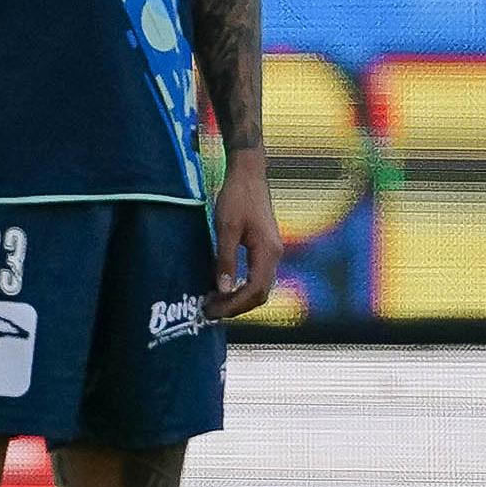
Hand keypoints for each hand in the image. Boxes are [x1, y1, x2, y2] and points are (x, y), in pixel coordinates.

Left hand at [206, 150, 282, 318]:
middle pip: (261, 293)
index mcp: (268, 251)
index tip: (212, 310)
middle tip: (210, 312)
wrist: (249, 174)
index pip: (255, 290)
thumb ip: (225, 260)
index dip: (234, 305)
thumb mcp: (226, 228)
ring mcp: (272, 251)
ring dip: (239, 298)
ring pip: (260, 287)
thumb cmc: (237, 197)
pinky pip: (257, 276)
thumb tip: (222, 290)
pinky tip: (225, 286)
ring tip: (215, 303)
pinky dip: (242, 287)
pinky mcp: (266, 247)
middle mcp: (275, 255)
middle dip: (237, 306)